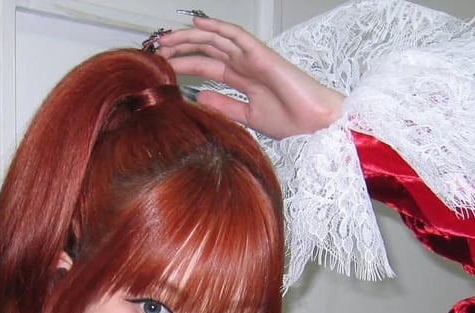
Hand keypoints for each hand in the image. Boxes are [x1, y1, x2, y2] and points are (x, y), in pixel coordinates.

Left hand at [157, 16, 343, 140]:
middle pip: (207, 50)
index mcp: (243, 80)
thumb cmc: (293, 122)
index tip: (162, 68)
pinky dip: (218, 28)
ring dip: (192, 38)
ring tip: (168, 38)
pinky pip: (238, 37)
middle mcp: (246, 65)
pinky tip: (199, 25)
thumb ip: (225, 105)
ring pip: (217, 41)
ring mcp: (254, 58)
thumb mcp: (248, 117)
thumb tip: (199, 97)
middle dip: (182, 48)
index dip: (184, 64)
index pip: (206, 66)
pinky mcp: (262, 55)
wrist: (316, 125)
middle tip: (158, 50)